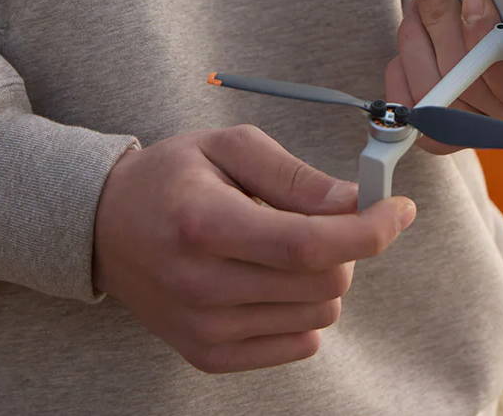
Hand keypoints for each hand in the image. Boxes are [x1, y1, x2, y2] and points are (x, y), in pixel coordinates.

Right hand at [92, 125, 414, 372]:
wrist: (103, 227)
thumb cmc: (173, 177)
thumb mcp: (230, 147)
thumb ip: (296, 175)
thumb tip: (357, 202)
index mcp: (205, 224)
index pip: (308, 245)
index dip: (369, 231)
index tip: (399, 210)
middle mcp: (201, 285)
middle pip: (325, 283)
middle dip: (344, 246)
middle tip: (318, 218)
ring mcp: (203, 328)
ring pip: (319, 316)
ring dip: (321, 279)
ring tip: (278, 248)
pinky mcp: (207, 355)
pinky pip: (300, 345)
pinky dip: (302, 311)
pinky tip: (268, 280)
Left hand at [384, 0, 502, 153]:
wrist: (502, 51)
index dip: (491, 40)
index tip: (474, 0)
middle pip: (471, 83)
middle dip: (443, 23)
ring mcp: (483, 131)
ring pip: (435, 93)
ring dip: (417, 39)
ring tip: (418, 6)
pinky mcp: (446, 137)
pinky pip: (413, 108)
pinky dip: (403, 70)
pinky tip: (412, 43)